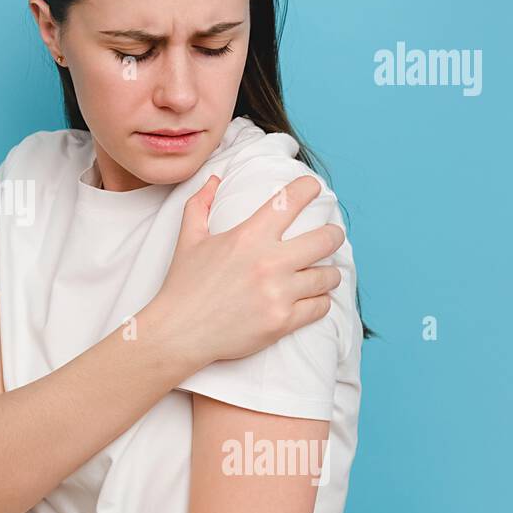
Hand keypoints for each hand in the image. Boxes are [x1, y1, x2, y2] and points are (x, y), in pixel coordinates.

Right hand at [148, 173, 344, 369]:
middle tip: (332, 236)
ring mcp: (278, 294)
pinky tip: (313, 297)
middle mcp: (268, 263)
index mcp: (248, 237)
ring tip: (323, 272)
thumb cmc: (183, 285)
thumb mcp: (188, 239)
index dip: (308, 188)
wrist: (179, 332)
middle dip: (334, 235)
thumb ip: (200, 205)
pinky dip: (319, 301)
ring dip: (328, 273)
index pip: (291, 201)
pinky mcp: (282, 321)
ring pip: (328, 276)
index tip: (314, 188)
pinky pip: (320, 306)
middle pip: (326, 240)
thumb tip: (214, 179)